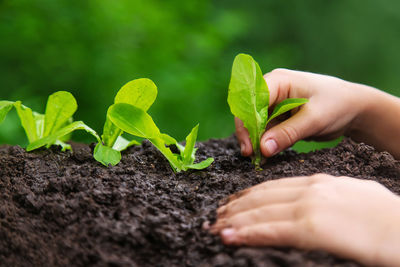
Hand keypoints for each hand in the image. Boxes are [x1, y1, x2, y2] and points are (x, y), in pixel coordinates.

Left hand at [211, 174, 399, 265]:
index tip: (234, 203)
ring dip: (235, 220)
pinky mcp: (312, 228)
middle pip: (262, 196)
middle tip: (217, 216)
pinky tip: (230, 237)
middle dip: (237, 207)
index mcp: (319, 183)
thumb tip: (310, 211)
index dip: (249, 195)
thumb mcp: (352, 199)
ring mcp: (310, 208)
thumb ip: (327, 201)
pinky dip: (247, 233)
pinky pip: (271, 230)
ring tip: (216, 227)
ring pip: (261, 212)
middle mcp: (310, 191)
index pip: (273, 186)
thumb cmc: (385, 219)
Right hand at [236, 69, 370, 156]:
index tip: (250, 146)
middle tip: (252, 156)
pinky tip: (267, 154)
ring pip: (256, 123)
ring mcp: (275, 102)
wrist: (355, 109)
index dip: (247, 122)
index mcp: (279, 81)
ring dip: (256, 140)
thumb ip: (287, 134)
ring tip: (260, 158)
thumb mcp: (313, 120)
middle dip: (249, 133)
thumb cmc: (337, 105)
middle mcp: (273, 89)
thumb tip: (262, 149)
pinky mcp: (279, 115)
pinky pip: (266, 129)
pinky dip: (266, 142)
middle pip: (250, 111)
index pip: (252, 100)